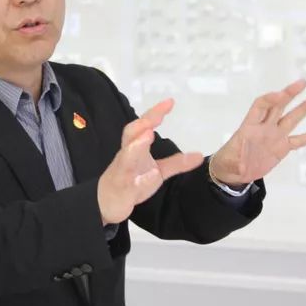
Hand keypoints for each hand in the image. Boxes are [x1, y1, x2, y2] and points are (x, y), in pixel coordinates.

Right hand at [97, 98, 203, 223]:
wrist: (106, 203)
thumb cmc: (131, 182)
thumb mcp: (157, 172)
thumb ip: (176, 163)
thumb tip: (198, 155)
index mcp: (133, 148)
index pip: (142, 126)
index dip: (154, 113)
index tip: (170, 102)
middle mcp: (126, 156)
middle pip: (130, 134)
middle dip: (143, 122)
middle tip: (158, 114)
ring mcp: (122, 172)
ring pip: (126, 157)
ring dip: (137, 145)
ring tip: (149, 134)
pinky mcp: (122, 189)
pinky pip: (130, 183)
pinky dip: (141, 179)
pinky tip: (152, 175)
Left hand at [210, 78, 305, 185]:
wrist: (233, 172)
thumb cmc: (228, 161)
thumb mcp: (229, 159)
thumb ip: (237, 157)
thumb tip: (241, 160)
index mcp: (250, 126)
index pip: (260, 106)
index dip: (270, 99)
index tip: (280, 94)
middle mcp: (264, 127)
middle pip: (278, 106)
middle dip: (289, 94)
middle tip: (302, 83)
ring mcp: (274, 136)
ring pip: (291, 119)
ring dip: (303, 108)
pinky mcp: (282, 147)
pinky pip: (299, 140)